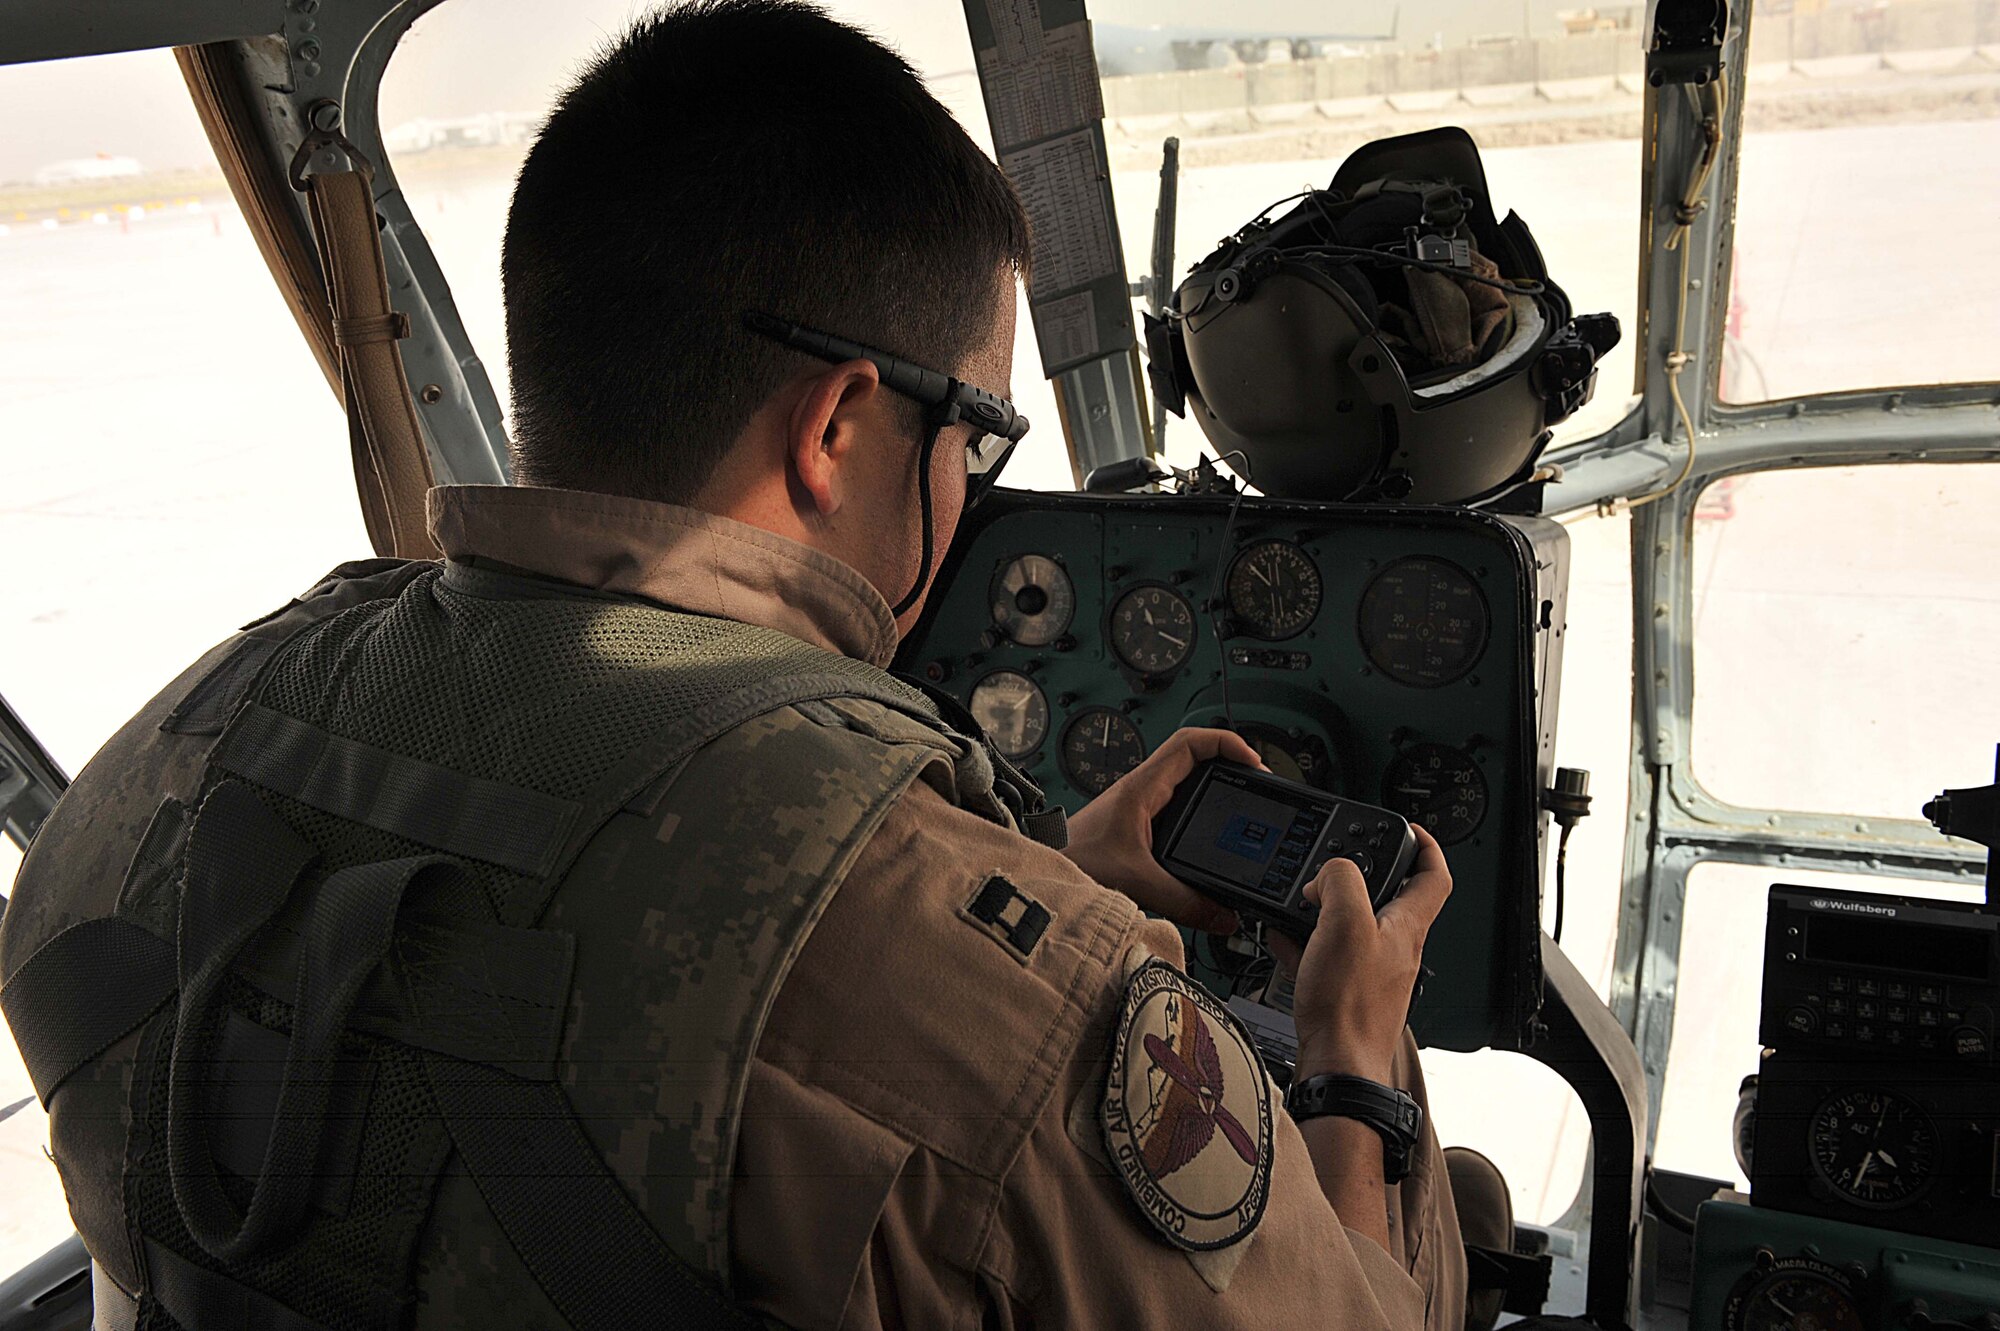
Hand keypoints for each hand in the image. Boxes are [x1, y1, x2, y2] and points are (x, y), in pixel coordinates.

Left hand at [1060, 727, 1265, 934]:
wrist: (1041, 873)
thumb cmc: (1072, 861)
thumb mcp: (1138, 881)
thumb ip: (1185, 902)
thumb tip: (1224, 915)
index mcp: (1143, 787)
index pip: (1190, 743)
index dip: (1227, 743)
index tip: (1253, 762)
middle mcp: (1142, 790)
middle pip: (1195, 759)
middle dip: (1229, 765)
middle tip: (1256, 784)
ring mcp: (1138, 806)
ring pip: (1184, 784)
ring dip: (1213, 788)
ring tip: (1240, 804)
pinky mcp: (1134, 826)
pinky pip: (1174, 809)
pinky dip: (1197, 814)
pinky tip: (1207, 835)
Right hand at [1267, 826, 1451, 1083]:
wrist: (1338, 1066)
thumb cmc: (1351, 1004)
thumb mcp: (1345, 921)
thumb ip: (1341, 881)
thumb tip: (1330, 872)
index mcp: (1407, 926)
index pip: (1434, 876)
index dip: (1426, 847)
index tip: (1409, 830)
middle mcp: (1396, 948)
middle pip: (1389, 898)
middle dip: (1361, 875)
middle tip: (1336, 865)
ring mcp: (1372, 972)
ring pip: (1353, 926)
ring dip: (1326, 908)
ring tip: (1300, 901)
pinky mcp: (1347, 993)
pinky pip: (1327, 955)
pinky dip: (1306, 941)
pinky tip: (1283, 938)